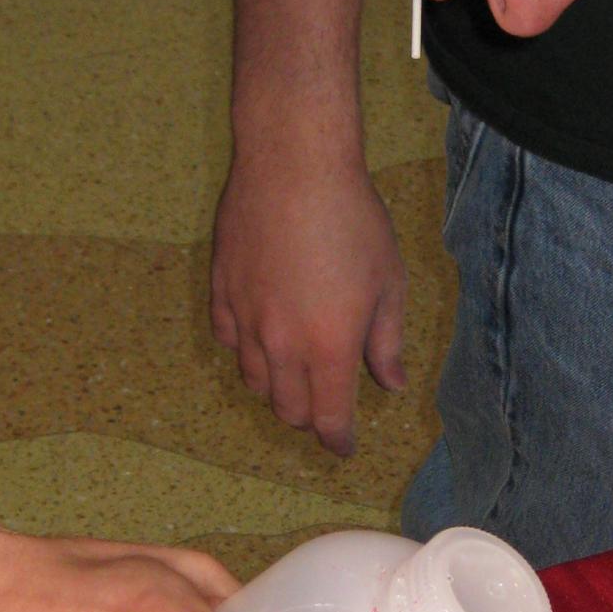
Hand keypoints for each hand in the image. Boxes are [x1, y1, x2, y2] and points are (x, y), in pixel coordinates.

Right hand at [210, 158, 407, 455]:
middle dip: (309, 418)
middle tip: (325, 411)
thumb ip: (386, 341)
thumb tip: (391, 383)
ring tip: (294, 377)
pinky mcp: (221, 291)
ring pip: (254, 380)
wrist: (293, 163)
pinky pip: (227, 340)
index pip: (328, 419)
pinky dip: (244, 351)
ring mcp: (244, 319)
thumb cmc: (353, 218)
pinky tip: (260, 339)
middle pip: (288, 409)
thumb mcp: (389, 281)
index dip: (338, 441)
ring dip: (277, 388)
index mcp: (329, 347)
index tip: (344, 448)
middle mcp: (280, 344)